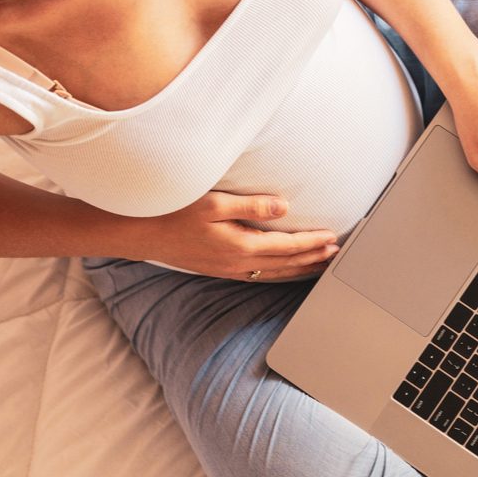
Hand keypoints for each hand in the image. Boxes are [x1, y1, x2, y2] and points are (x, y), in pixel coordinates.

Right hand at [116, 191, 339, 280]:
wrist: (139, 233)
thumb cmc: (174, 212)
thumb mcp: (214, 202)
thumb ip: (252, 205)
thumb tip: (284, 208)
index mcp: (240, 245)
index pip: (288, 246)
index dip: (313, 243)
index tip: (333, 239)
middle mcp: (238, 262)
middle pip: (286, 264)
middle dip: (313, 259)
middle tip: (337, 255)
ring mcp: (229, 268)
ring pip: (275, 272)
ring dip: (300, 268)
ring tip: (320, 264)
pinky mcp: (220, 268)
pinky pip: (260, 273)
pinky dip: (280, 272)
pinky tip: (285, 269)